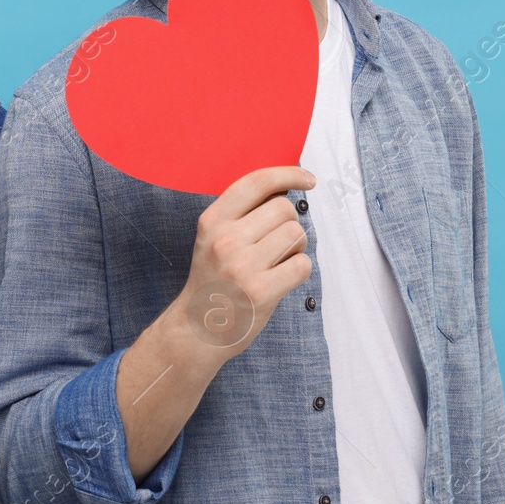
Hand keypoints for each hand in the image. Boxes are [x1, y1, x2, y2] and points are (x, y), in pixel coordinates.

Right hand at [173, 165, 315, 362]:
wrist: (198, 329)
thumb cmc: (213, 280)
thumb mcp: (213, 238)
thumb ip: (242, 213)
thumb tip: (285, 187)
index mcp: (212, 221)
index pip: (256, 182)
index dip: (287, 174)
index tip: (307, 178)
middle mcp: (225, 240)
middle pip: (284, 209)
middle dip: (289, 224)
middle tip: (277, 244)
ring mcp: (242, 266)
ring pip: (296, 235)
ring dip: (296, 248)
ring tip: (277, 262)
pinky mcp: (261, 292)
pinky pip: (302, 265)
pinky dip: (299, 270)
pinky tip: (281, 279)